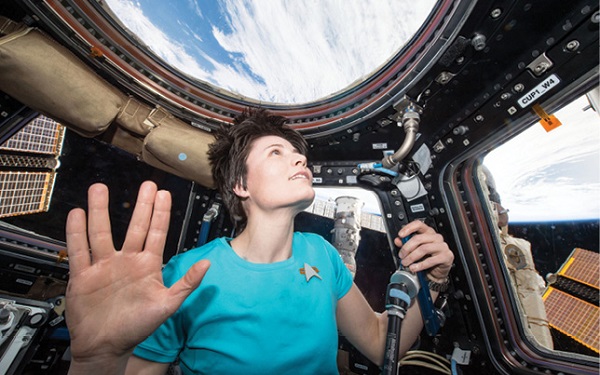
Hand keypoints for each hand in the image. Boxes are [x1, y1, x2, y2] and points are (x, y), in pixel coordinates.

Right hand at [65, 181, 209, 362]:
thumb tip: (208, 264)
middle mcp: (126, 261)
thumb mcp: (168, 305)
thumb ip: (187, 284)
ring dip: (101, 211)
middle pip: (133, 226)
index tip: (164, 193)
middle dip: (141, 205)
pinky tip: (77, 214)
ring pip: (101, 233)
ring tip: (99, 190)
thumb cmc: (137, 328)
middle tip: (146, 184)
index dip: (160, 213)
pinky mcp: (83, 276)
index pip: (156, 233)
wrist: (106, 347)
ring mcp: (104, 266)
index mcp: (147, 266)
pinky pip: (79, 250)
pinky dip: (76, 233)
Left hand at [393, 220, 452, 280]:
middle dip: (407, 247)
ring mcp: (442, 246)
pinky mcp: (446, 256)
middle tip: (401, 255)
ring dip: (412, 257)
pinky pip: (430, 260)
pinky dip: (420, 265)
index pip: (419, 224)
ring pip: (424, 249)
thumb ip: (406, 244)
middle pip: (419, 238)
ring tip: (405, 263)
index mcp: (428, 232)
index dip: (408, 228)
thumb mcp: (414, 250)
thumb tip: (398, 240)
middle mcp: (436, 237)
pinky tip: (414, 268)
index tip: (400, 235)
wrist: (436, 272)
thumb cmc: (427, 258)